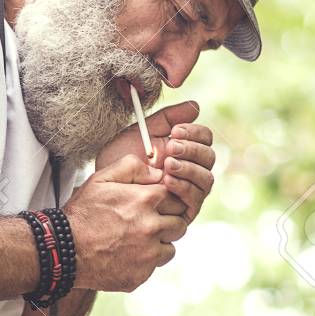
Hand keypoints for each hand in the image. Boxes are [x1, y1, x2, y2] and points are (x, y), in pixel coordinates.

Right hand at [63, 154, 188, 292]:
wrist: (64, 250)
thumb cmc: (82, 213)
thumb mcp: (101, 179)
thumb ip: (132, 167)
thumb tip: (157, 172)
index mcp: (146, 200)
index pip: (177, 198)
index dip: (166, 201)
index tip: (155, 205)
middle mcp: (152, 226)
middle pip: (180, 223)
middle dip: (167, 221)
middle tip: (146, 223)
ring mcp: (148, 253)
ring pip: (171, 246)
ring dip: (160, 242)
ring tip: (137, 239)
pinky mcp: (142, 274)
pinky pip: (155, 266)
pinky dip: (146, 261)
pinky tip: (126, 254)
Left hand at [95, 100, 215, 221]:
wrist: (105, 186)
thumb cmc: (122, 159)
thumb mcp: (142, 132)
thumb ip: (167, 118)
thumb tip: (194, 106)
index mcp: (185, 149)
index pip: (204, 137)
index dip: (194, 133)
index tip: (175, 131)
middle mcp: (191, 169)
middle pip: (209, 157)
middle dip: (191, 150)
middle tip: (171, 147)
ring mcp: (190, 189)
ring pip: (206, 178)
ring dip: (189, 168)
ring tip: (167, 165)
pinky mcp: (185, 209)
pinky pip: (196, 198)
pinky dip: (183, 187)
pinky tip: (166, 181)